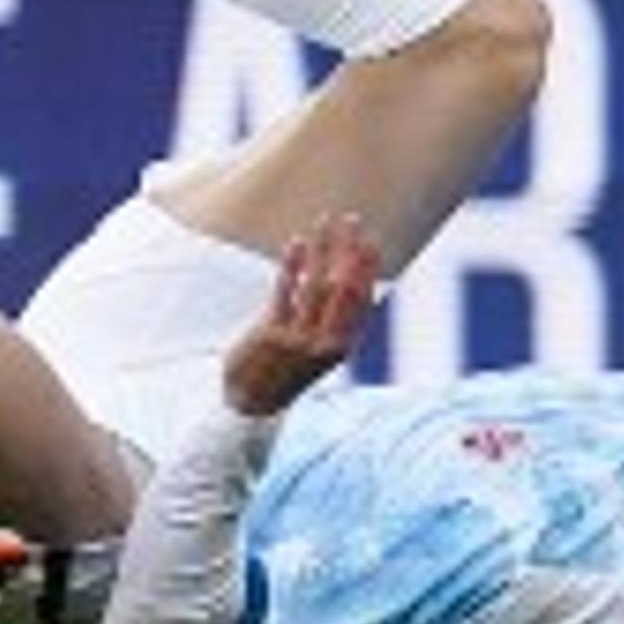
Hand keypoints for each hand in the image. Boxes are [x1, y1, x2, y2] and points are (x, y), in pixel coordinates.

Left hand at [220, 212, 381, 418]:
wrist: (253, 403)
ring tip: (325, 221)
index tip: (371, 240)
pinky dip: (292, 266)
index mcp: (341, 346)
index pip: (362, 300)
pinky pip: (284, 292)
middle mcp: (324, 343)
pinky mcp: (270, 333)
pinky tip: (296, 243)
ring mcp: (298, 338)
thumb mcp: (320, 350)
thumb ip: (334, 318)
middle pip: (343, 288)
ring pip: (315, 285)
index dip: (368, 268)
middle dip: (349, 251)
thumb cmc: (288, 370)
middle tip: (352, 219)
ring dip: (322, 250)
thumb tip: (350, 280)